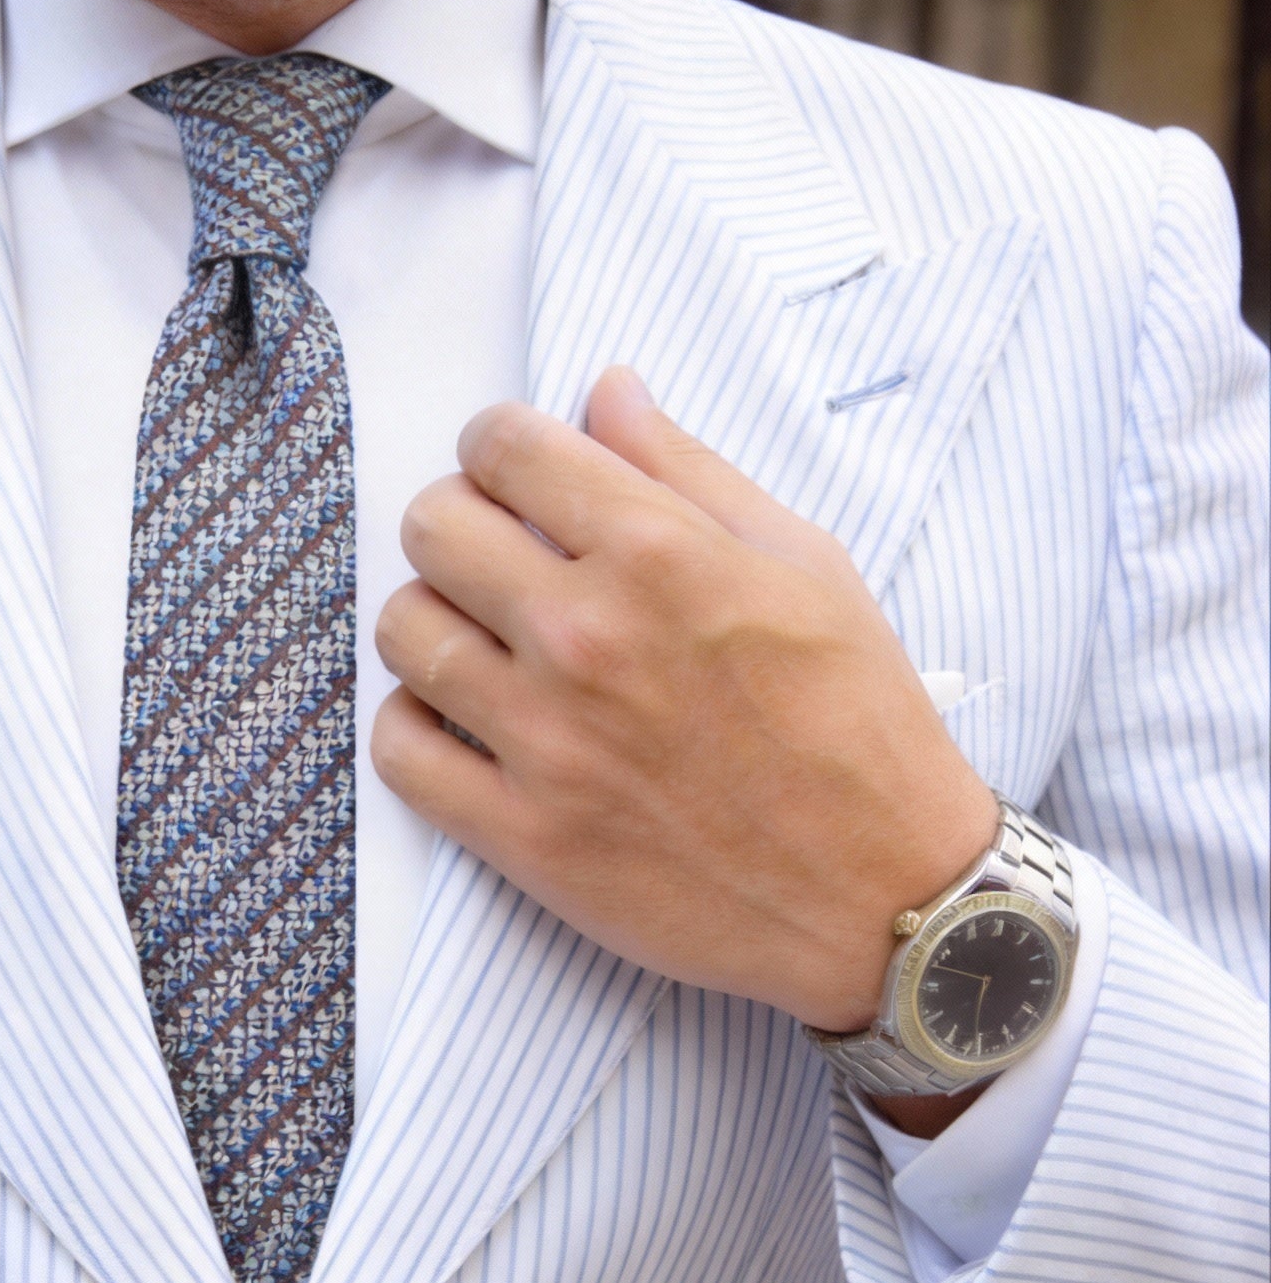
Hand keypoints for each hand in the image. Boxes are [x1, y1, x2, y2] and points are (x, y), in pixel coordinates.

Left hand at [372, 367, 999, 1035]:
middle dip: (456, 524)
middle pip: (431, 528)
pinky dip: (412, 727)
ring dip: (430, 622)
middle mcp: (587, 636)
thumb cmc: (856, 720)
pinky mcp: (523, 834)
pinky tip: (457, 722)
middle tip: (493, 559)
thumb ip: (689, 470)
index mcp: (659, 552)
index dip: (498, 447)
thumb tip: (606, 390)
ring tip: (478, 642)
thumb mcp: (805, 563)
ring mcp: (546, 740)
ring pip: (403, 633)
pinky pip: (400, 753)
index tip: (513, 476)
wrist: (882, 892)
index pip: (503, 446)